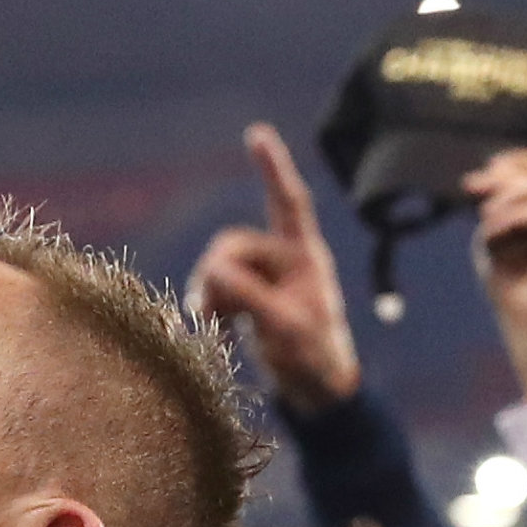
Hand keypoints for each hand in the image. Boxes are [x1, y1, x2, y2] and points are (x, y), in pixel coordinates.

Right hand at [191, 123, 361, 413]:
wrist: (318, 393)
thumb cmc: (315, 359)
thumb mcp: (284, 328)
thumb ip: (250, 297)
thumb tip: (212, 271)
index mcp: (307, 257)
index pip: (290, 203)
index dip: (273, 169)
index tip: (257, 134)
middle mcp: (284, 260)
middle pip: (234, 245)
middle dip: (217, 274)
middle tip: (210, 312)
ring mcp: (264, 280)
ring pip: (218, 268)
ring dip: (209, 295)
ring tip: (213, 328)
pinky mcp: (248, 300)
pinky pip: (215, 290)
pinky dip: (209, 308)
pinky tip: (214, 332)